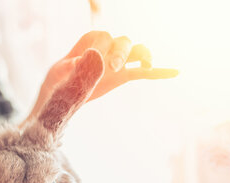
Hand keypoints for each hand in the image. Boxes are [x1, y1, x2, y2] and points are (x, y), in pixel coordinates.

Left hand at [27, 31, 178, 121]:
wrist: (57, 100)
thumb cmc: (54, 86)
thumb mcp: (57, 78)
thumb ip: (71, 69)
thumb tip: (86, 59)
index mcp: (87, 43)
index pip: (101, 36)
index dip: (100, 47)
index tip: (89, 63)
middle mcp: (104, 49)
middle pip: (122, 41)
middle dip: (121, 51)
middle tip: (113, 68)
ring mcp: (115, 62)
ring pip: (136, 51)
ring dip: (142, 55)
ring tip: (146, 65)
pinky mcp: (121, 76)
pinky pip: (142, 72)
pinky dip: (158, 72)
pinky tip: (175, 72)